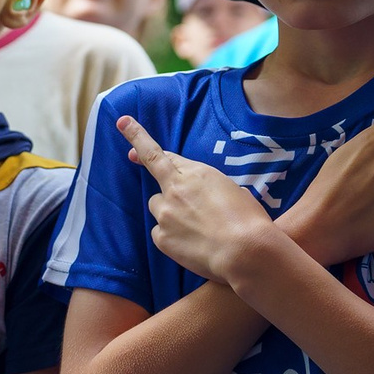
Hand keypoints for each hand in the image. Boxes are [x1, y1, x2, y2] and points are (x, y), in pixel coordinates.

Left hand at [116, 115, 280, 284]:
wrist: (244, 251)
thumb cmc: (248, 220)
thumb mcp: (231, 190)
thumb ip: (205, 185)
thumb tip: (193, 192)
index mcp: (195, 173)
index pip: (163, 153)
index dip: (141, 139)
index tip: (124, 123)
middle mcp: (174, 189)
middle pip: (152, 167)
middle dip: (137, 147)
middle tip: (125, 132)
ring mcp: (164, 213)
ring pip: (158, 205)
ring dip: (169, 209)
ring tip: (196, 224)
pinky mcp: (160, 237)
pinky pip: (161, 231)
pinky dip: (173, 235)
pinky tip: (193, 242)